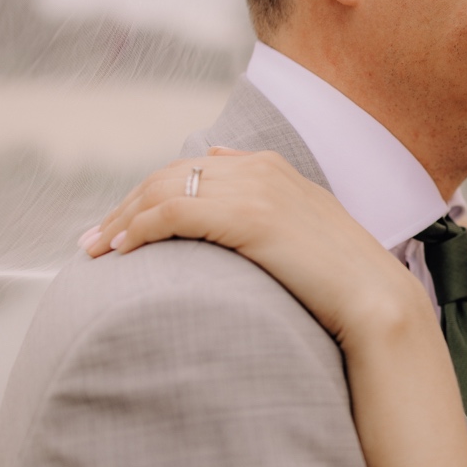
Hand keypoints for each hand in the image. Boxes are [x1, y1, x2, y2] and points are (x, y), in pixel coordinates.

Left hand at [83, 148, 437, 350]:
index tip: (122, 224)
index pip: (192, 167)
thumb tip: (223, 171)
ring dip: (121, 220)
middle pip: (169, 175)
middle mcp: (260, 168)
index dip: (150, 193)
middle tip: (92, 240)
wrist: (374, 300)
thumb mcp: (303, 227)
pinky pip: (172, 212)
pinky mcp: (246, 216)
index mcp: (272, 166)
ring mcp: (254, 188)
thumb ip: (266, 201)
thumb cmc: (341, 279)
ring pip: (162, 190)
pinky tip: (121, 251)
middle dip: (125, 206)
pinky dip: (138, 229)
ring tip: (96, 250)